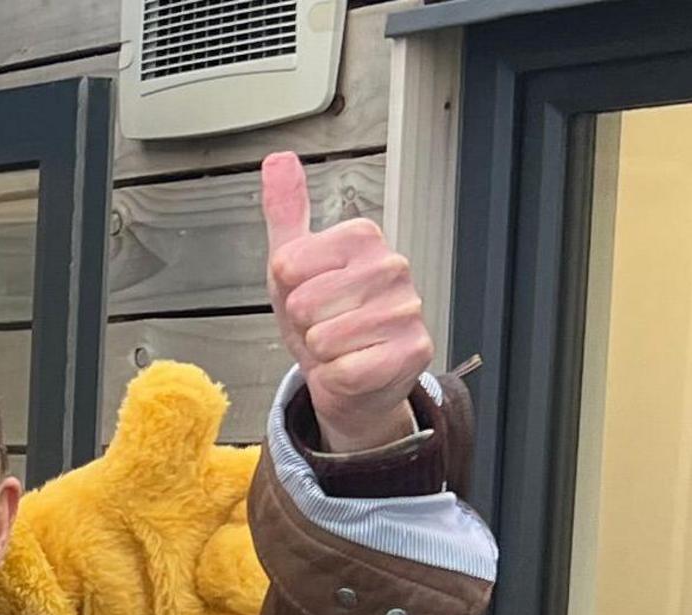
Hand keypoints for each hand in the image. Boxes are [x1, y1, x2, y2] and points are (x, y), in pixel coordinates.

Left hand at [260, 153, 434, 454]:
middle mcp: (392, 266)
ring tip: (340, 345)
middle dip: (303, 324)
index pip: (289, 266)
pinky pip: (346, 369)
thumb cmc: (324, 318)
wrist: (352, 377)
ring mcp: (407, 309)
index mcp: (363, 237)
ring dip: (322, 352)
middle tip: (324, 324)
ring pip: (324, 338)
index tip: (308, 292)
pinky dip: (339, 377)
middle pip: (304, 303)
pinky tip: (355, 365)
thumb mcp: (293, 264)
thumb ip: (286, 212)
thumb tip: (278, 161)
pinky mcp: (413, 351)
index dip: (287, 289)